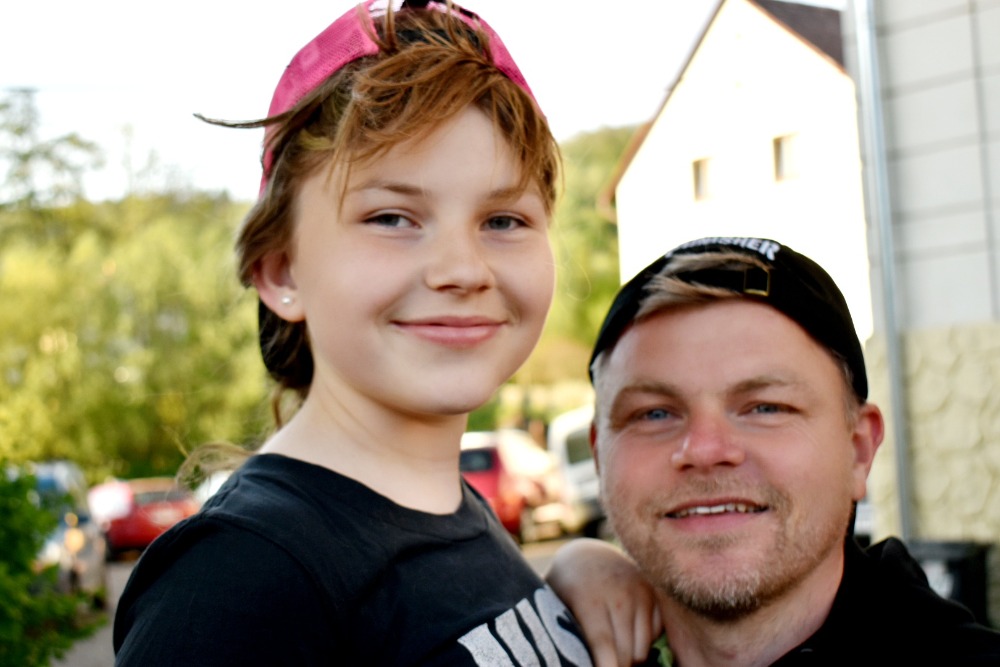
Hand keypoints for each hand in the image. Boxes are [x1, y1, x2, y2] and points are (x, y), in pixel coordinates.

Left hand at [546, 538, 661, 666]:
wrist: (588, 555)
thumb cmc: (564, 587)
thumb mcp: (553, 603)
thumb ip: (556, 630)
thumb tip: (557, 658)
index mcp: (589, 600)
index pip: (603, 645)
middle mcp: (619, 596)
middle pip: (626, 652)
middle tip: (604, 665)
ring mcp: (640, 594)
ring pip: (642, 649)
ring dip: (630, 660)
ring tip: (614, 657)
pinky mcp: (655, 596)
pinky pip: (657, 636)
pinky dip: (644, 644)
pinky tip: (627, 639)